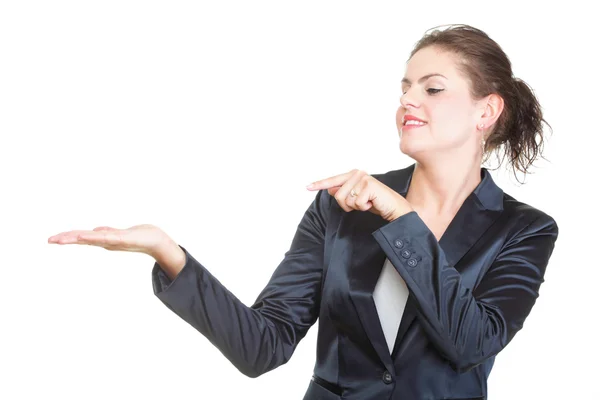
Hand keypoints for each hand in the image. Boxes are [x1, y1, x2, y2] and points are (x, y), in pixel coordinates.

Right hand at [47, 224, 168, 256]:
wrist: (155, 240)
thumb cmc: (137, 236)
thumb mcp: (117, 233)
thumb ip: (106, 232)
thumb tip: (95, 231)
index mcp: (103, 239)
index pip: (82, 237)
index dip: (67, 237)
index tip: (52, 239)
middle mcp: (106, 241)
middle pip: (83, 239)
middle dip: (67, 239)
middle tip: (50, 240)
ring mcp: (114, 241)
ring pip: (92, 239)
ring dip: (77, 238)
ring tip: (62, 238)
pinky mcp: (123, 239)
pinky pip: (107, 237)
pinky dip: (96, 237)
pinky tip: (86, 236)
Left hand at [306, 169, 412, 221]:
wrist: (394, 208)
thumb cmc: (376, 203)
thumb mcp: (356, 198)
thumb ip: (343, 192)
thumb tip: (330, 189)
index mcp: (353, 175)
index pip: (333, 180)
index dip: (319, 184)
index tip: (307, 187)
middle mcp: (357, 173)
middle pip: (338, 195)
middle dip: (348, 205)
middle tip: (362, 203)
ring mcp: (363, 178)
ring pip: (345, 200)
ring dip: (356, 206)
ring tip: (368, 202)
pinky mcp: (369, 186)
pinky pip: (356, 203)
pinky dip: (364, 207)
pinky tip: (373, 203)